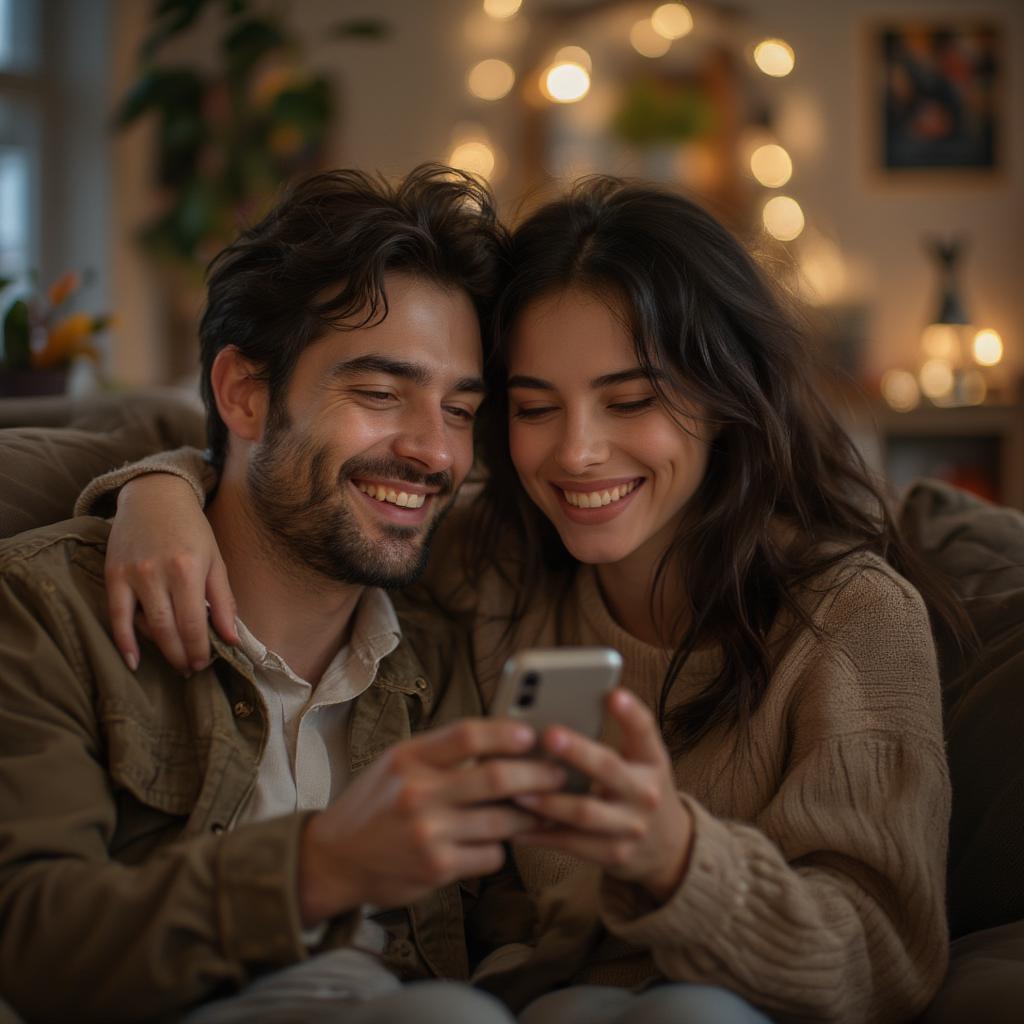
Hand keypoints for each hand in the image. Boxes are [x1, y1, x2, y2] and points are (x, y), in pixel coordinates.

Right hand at [105, 474, 237, 673]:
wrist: (154, 496)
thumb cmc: (191, 529)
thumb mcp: (215, 560)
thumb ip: (224, 601)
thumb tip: (232, 639)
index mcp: (189, 569)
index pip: (194, 624)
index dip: (200, 650)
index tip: (205, 664)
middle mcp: (158, 573)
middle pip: (169, 630)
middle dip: (182, 655)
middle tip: (191, 669)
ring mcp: (132, 574)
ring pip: (145, 626)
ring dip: (161, 651)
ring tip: (174, 663)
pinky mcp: (113, 574)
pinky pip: (115, 615)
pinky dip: (124, 641)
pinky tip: (133, 661)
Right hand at [298, 718, 565, 925]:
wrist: (335, 858)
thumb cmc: (377, 803)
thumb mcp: (398, 763)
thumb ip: (443, 752)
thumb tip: (505, 738)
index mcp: (409, 758)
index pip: (466, 735)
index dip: (505, 732)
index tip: (532, 734)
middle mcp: (418, 793)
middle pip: (496, 778)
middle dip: (538, 775)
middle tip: (560, 774)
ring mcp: (429, 833)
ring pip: (502, 821)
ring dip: (530, 815)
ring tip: (543, 808)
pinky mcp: (437, 868)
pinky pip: (491, 855)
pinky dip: (499, 847)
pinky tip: (494, 842)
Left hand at [512, 688, 692, 901]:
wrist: (666, 845)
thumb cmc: (636, 787)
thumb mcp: (639, 761)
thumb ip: (612, 738)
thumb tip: (557, 710)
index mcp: (652, 760)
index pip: (645, 730)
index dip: (629, 712)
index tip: (611, 693)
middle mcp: (646, 792)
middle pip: (609, 768)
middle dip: (578, 752)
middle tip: (548, 735)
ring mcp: (631, 826)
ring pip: (585, 812)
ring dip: (549, 801)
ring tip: (518, 790)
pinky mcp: (613, 853)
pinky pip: (572, 844)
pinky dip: (541, 835)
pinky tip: (515, 827)